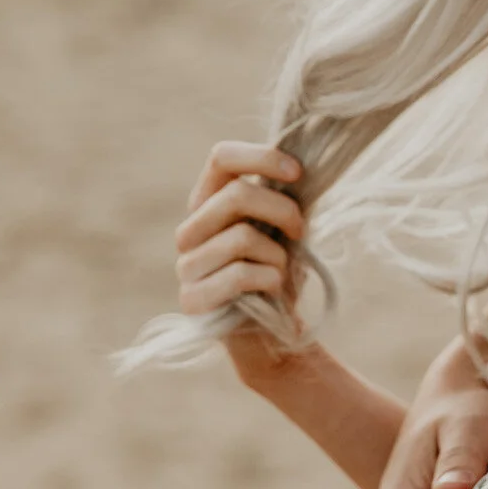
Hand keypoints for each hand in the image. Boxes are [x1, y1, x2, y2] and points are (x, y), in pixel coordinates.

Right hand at [175, 143, 303, 368]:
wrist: (273, 331)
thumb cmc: (277, 271)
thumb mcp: (282, 226)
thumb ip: (281, 195)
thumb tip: (297, 162)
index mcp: (209, 202)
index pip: (221, 157)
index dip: (262, 157)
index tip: (298, 172)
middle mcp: (190, 229)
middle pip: (236, 195)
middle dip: (283, 210)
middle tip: (300, 231)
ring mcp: (187, 264)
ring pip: (242, 238)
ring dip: (278, 255)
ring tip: (279, 270)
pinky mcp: (193, 298)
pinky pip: (240, 275)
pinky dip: (270, 280)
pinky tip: (270, 290)